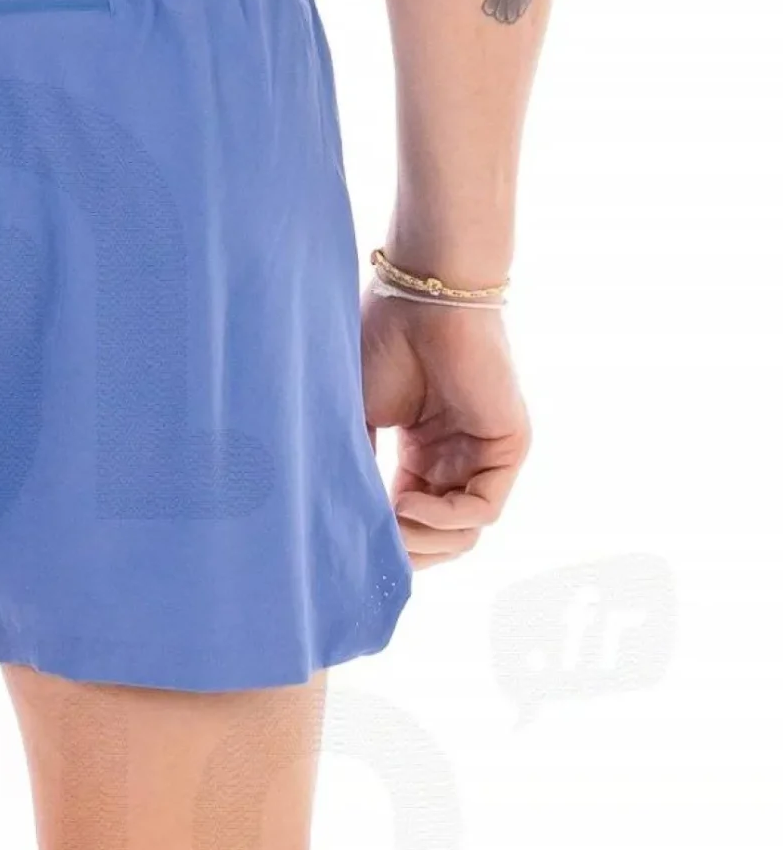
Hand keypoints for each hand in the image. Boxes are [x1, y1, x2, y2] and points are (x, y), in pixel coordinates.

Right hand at [360, 291, 529, 567]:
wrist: (420, 295)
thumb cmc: (382, 344)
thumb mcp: (355, 423)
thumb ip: (356, 474)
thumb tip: (339, 529)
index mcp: (423, 458)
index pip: (410, 526)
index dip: (383, 545)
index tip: (348, 546)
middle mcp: (457, 461)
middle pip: (441, 541)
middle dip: (405, 553)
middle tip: (370, 547)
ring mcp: (485, 454)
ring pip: (464, 535)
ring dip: (423, 541)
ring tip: (390, 524)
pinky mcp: (510, 446)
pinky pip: (483, 510)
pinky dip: (444, 518)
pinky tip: (408, 505)